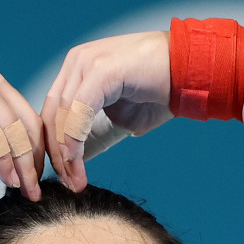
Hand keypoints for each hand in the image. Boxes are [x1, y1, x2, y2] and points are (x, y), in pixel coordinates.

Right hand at [0, 61, 47, 198]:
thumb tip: (12, 162)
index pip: (27, 116)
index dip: (37, 149)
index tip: (37, 177)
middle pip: (26, 123)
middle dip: (35, 160)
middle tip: (37, 189)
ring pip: (13, 130)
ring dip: (23, 165)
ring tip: (26, 190)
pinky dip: (4, 161)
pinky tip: (7, 179)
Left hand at [41, 32, 171, 190]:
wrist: (191, 72)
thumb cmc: (161, 90)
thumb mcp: (119, 111)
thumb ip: (93, 125)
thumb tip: (77, 153)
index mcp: (78, 67)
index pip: (53, 109)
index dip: (54, 144)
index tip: (63, 174)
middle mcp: (78, 61)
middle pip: (52, 113)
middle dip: (57, 153)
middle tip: (67, 182)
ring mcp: (88, 63)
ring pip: (63, 115)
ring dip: (66, 153)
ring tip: (75, 180)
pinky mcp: (102, 71)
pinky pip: (79, 111)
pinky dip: (76, 140)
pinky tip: (78, 162)